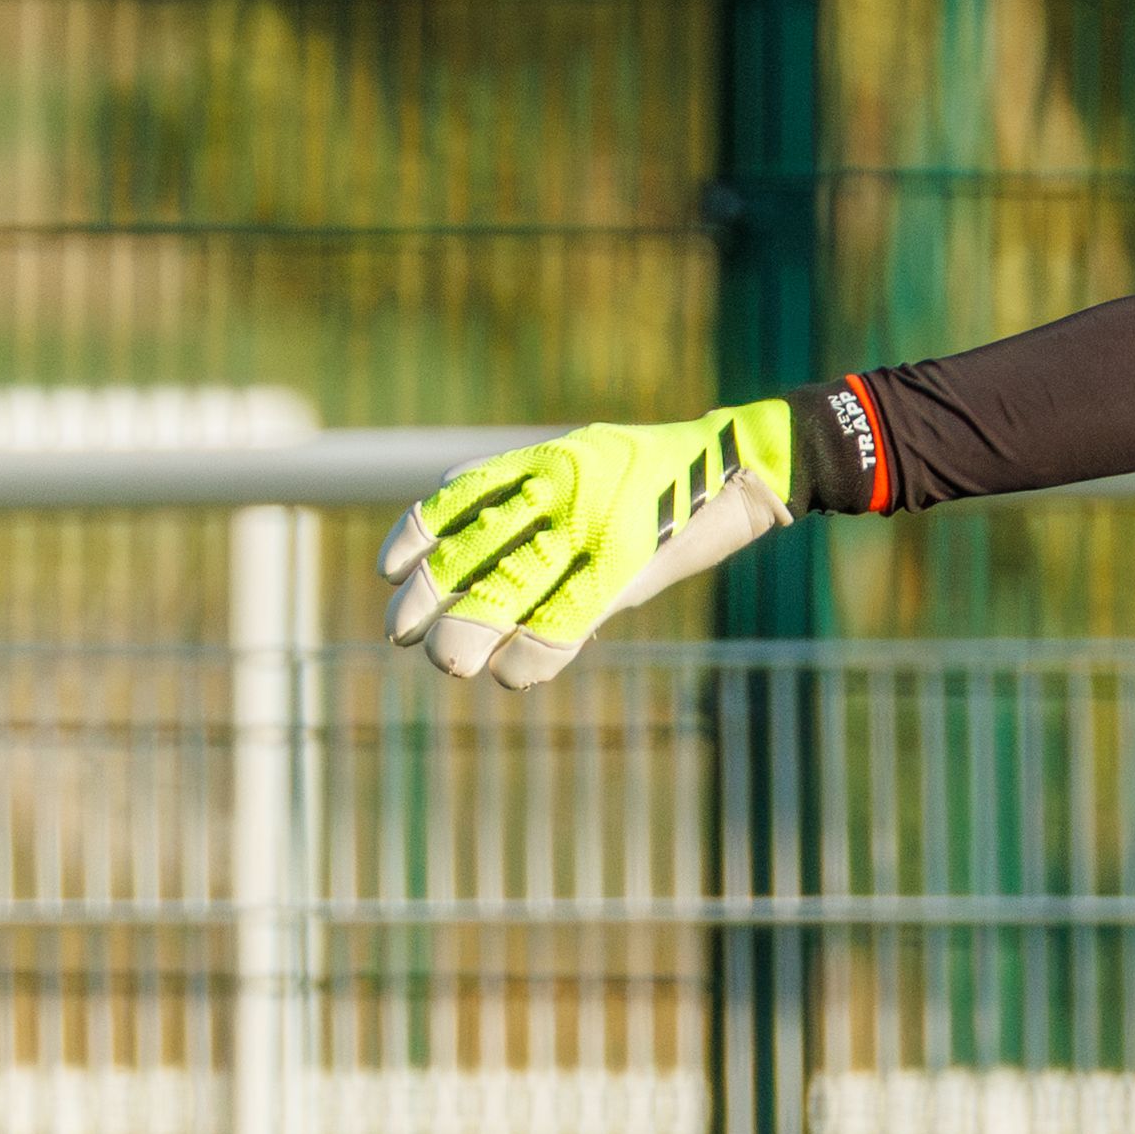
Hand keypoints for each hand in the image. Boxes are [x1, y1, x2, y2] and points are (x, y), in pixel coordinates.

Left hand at [381, 401, 793, 686]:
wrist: (745, 471)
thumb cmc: (661, 478)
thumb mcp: (587, 463)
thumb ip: (532, 498)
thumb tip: (462, 536)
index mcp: (545, 460)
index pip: (458, 496)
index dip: (416, 536)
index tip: (389, 571)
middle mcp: (561, 487)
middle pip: (471, 546)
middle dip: (427, 595)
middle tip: (399, 635)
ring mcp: (592, 525)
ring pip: (508, 586)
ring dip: (470, 630)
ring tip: (449, 664)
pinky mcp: (626, 567)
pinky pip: (563, 621)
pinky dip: (532, 654)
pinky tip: (512, 673)